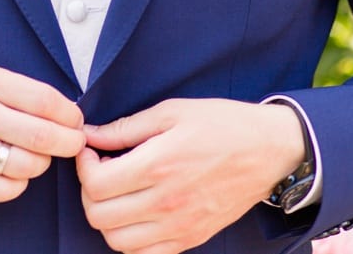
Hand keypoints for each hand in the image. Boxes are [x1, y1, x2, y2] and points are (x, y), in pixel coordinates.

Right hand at [0, 64, 84, 200]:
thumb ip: (15, 90)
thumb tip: (64, 113)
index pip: (45, 100)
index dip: (70, 115)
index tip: (75, 121)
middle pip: (44, 136)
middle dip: (69, 143)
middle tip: (72, 144)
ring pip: (28, 165)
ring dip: (40, 164)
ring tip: (33, 156)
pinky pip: (5, 190)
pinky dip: (17, 184)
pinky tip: (11, 173)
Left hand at [77, 99, 305, 253]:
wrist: (269, 150)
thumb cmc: (221, 124)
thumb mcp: (170, 112)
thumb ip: (125, 128)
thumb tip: (90, 134)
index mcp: (158, 166)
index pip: (95, 185)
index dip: (82, 166)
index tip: (91, 150)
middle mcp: (167, 203)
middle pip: (99, 216)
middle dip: (88, 191)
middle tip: (101, 170)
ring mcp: (181, 226)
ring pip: (117, 241)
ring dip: (106, 217)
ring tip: (117, 192)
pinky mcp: (193, 238)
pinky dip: (130, 239)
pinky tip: (135, 213)